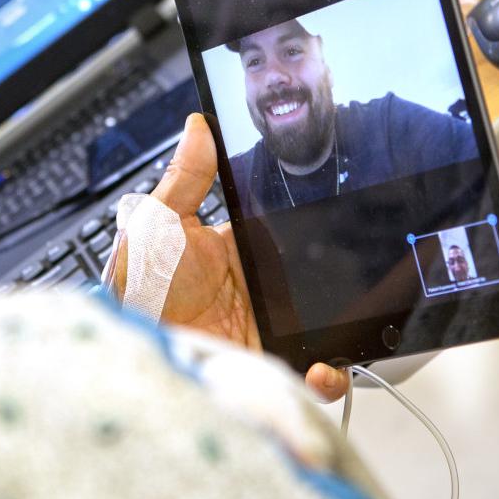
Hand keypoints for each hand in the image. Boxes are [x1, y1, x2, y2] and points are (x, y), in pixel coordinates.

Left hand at [115, 113, 350, 401]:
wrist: (136, 345)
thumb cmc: (138, 288)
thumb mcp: (158, 224)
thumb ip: (186, 178)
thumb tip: (198, 125)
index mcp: (234, 250)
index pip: (285, 229)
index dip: (312, 223)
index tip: (338, 210)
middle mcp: (256, 288)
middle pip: (315, 276)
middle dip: (342, 276)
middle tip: (362, 270)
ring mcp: (266, 326)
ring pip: (325, 324)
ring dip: (343, 325)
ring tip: (354, 323)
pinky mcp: (269, 363)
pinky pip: (313, 371)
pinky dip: (328, 373)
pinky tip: (322, 366)